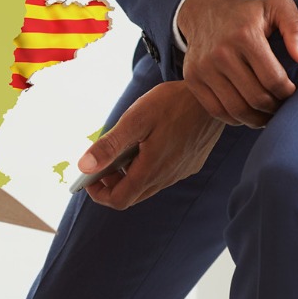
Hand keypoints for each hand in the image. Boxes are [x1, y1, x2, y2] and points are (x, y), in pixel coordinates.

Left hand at [78, 81, 223, 209]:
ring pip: (147, 186)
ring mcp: (180, 172)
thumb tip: (84, 166)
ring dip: (129, 175)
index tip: (89, 179)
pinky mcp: (189, 165)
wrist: (213, 98)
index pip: (119, 200)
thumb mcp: (135, 120)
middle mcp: (167, 177)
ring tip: (123, 150)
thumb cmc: (173, 104)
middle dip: (111, 184)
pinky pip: (162, 176)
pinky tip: (146, 145)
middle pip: (131, 196)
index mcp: (151, 170)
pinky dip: (146, 168)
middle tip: (103, 162)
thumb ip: (109, 145)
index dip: (99, 194)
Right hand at [176, 0, 297, 127]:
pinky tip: (247, 111)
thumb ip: (296, 29)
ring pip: (237, 109)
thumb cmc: (248, 13)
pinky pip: (216, 110)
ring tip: (267, 114)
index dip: (287, 93)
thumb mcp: (277, 7)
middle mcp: (221, 53)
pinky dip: (235, 119)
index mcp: (245, 36)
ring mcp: (203, 67)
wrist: (205, 11)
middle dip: (274, 108)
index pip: (273, 79)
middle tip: (281, 106)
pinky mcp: (192, 78)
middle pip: (256, 98)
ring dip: (256, 119)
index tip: (291, 92)